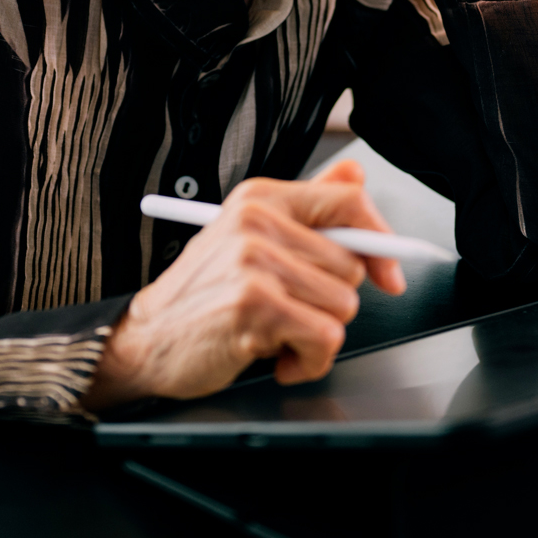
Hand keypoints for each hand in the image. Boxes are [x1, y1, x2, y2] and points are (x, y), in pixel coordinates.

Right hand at [82, 161, 404, 409]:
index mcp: (261, 197)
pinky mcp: (254, 306)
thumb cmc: (206, 293)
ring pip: (343, 306)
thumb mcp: (254, 238)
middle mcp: (257, 221)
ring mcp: (254, 262)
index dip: (380, 240)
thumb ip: (309, 207)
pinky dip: (308, 361)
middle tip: (291, 311)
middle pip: (352, 264)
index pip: (348, 200)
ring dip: (318, 336)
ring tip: (278, 333)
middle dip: (331, 302)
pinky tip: (276, 357)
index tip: (389, 274)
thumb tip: (357, 176)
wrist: (148, 339)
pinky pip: (324, 339)